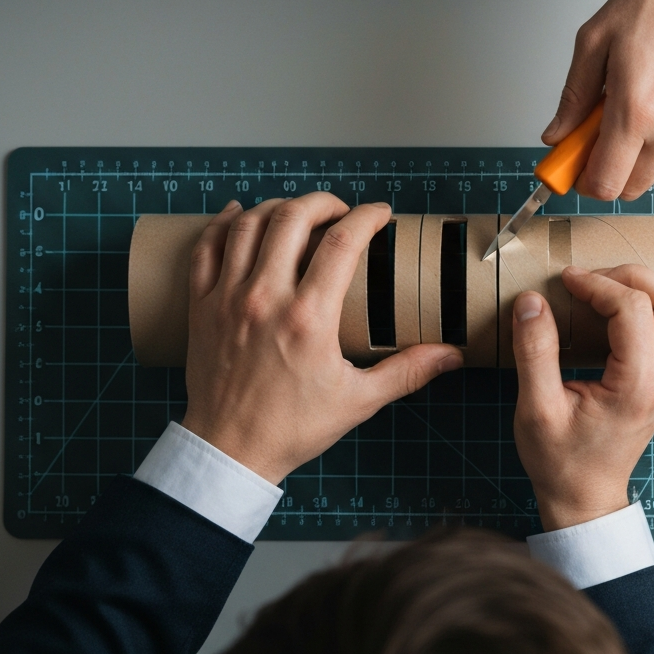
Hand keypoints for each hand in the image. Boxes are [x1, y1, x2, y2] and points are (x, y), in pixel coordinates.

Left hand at [181, 194, 462, 483]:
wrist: (230, 451)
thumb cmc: (292, 428)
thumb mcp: (359, 400)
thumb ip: (407, 372)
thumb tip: (451, 355)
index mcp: (308, 318)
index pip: (342, 243)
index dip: (366, 217)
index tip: (380, 214)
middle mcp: (265, 297)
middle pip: (292, 218)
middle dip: (323, 202)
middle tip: (341, 210)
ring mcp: (227, 298)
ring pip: (249, 224)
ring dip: (278, 207)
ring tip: (300, 213)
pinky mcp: (202, 306)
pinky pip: (207, 247)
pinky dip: (222, 222)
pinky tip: (238, 213)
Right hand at [511, 264, 653, 530]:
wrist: (585, 498)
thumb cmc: (560, 461)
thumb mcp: (536, 408)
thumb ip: (535, 351)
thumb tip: (531, 302)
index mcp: (637, 384)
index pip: (633, 308)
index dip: (597, 284)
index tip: (564, 282)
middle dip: (629, 278)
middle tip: (587, 281)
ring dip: (641, 290)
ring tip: (598, 292)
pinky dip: (643, 307)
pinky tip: (607, 313)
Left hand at [543, 0, 653, 199]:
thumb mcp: (593, 43)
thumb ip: (572, 99)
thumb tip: (557, 136)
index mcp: (637, 112)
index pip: (605, 184)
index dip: (583, 181)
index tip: (573, 166)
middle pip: (629, 189)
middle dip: (606, 171)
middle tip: (595, 136)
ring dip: (634, 159)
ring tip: (629, 113)